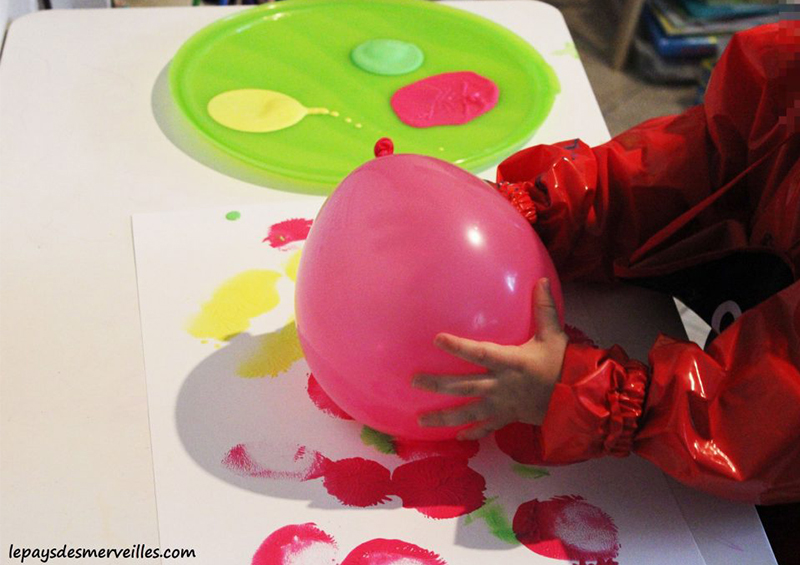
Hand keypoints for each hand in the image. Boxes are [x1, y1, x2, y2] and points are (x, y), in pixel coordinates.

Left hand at [413, 278, 567, 440]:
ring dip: (444, 416)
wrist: (579, 400)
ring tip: (421, 420)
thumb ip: (544, 308)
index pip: (480, 353)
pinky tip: (456, 437)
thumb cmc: (564, 364)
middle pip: (464, 386)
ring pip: (469, 412)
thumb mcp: (554, 334)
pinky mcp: (508, 417)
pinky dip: (472, 432)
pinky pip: (486, 427)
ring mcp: (502, 404)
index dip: (458, 347)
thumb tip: (542, 279)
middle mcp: (502, 385)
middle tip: (414, 381)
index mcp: (512, 362)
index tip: (437, 339)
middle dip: (438, 384)